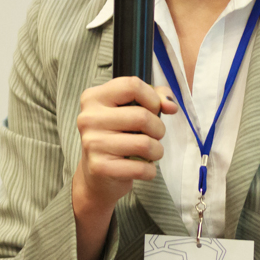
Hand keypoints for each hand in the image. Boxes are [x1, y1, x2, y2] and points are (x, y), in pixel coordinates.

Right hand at [73, 76, 178, 217]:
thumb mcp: (132, 108)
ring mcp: (92, 143)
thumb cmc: (118, 135)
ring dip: (157, 150)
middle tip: (154, 135)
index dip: (152, 99)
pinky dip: (150, 170)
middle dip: (158, 129)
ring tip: (150, 152)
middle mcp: (89, 118)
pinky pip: (140, 168)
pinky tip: (144, 167)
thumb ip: (155, 97)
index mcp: (94, 97)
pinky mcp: (99, 167)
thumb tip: (170, 106)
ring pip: (145, 144)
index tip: (154, 110)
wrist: (97, 173)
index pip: (132, 86)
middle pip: (142, 116)